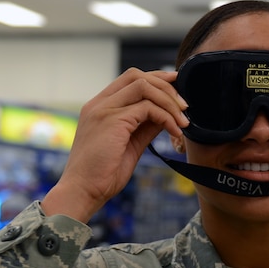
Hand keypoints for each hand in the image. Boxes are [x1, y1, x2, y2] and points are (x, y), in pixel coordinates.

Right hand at [42, 69, 188, 222]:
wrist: (83, 191)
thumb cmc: (103, 173)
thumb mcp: (129, 144)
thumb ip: (145, 127)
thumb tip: (168, 116)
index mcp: (100, 106)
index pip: (130, 79)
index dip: (157, 80)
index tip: (177, 90)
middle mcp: (100, 103)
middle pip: (137, 76)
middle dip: (166, 86)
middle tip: (185, 106)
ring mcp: (104, 109)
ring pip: (144, 86)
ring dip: (169, 101)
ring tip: (183, 122)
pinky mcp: (113, 121)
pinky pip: (148, 108)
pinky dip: (167, 118)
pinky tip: (175, 132)